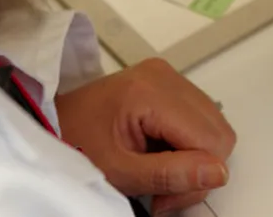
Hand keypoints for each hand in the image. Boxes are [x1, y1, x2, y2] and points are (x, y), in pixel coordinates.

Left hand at [55, 58, 235, 214]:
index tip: (165, 197)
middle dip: (198, 169)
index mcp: (151, 91)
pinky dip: (187, 144)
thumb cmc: (76, 142)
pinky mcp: (166, 84)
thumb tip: (218, 173)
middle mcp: (165, 76)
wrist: (53, 123)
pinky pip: (199, 118)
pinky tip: (160, 153)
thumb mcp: (120, 171)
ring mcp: (166, 77)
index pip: (212, 140)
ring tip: (157, 171)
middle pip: (218, 132)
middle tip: (163, 190)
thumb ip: (171, 174)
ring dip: (194, 158)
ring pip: (213, 127)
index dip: (197, 176)